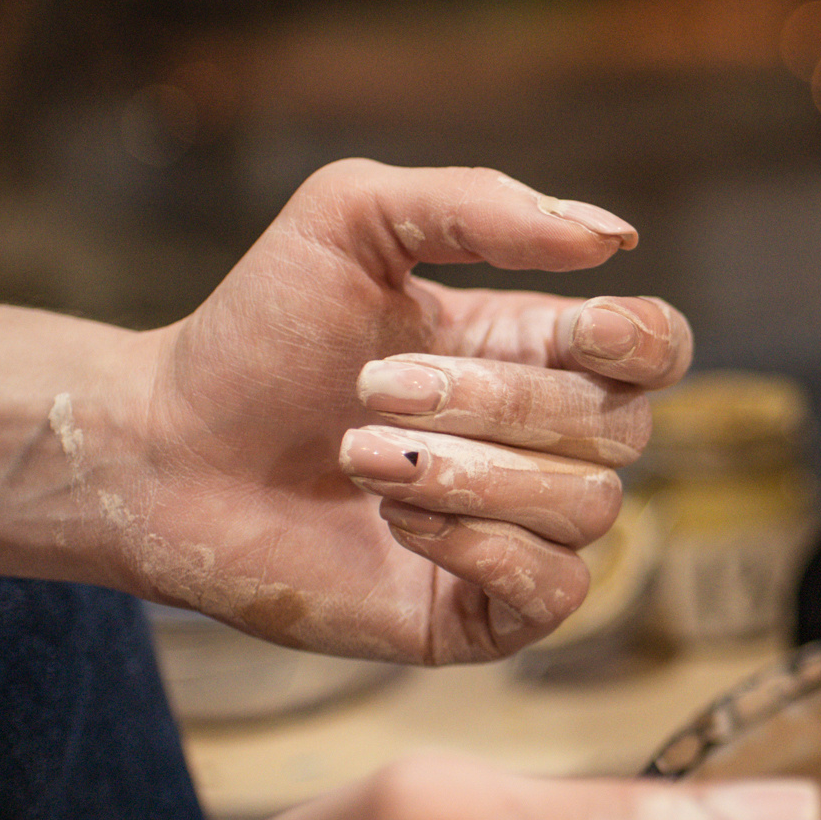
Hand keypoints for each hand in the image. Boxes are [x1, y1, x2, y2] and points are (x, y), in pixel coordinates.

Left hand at [120, 159, 691, 661]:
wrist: (160, 451)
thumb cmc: (256, 332)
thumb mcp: (352, 219)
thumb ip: (478, 204)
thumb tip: (613, 238)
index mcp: (538, 350)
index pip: (660, 348)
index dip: (642, 342)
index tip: (580, 329)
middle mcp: (547, 444)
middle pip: (619, 427)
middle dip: (497, 403)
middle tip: (373, 390)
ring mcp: (522, 533)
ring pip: (591, 509)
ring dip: (470, 475)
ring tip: (360, 459)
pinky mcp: (483, 614)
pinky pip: (556, 590)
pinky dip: (483, 549)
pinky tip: (397, 522)